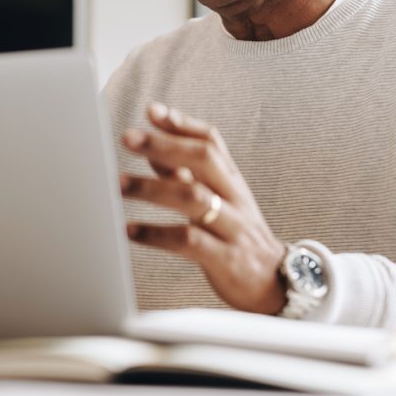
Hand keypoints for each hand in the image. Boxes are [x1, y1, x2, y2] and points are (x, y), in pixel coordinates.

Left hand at [120, 102, 286, 313]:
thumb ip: (187, 176)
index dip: (182, 124)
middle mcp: (235, 198)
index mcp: (232, 181)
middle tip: (128, 137)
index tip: (152, 110)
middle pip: (204, 159)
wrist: (277, 284)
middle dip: (164, 145)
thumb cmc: (238, 238)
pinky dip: (157, 234)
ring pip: (195, 198)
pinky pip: (189, 241)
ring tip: (119, 184)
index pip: (211, 142)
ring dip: (152, 187)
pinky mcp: (226, 260)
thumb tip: (153, 152)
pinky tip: (131, 230)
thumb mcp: (219, 202)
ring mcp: (232, 228)